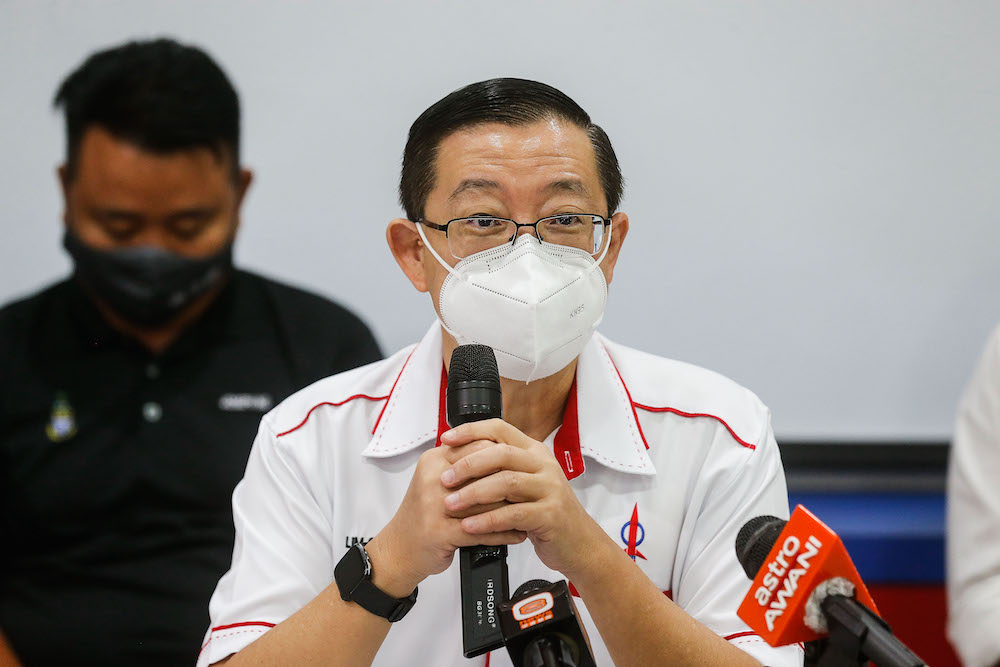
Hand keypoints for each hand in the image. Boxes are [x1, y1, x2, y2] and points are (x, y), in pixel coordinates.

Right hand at [368, 442, 526, 596]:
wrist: (399, 549)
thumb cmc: (423, 514)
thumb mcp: (436, 480)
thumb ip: (462, 464)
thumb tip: (501, 452)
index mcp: (434, 461)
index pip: (478, 446)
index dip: (504, 456)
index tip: (522, 466)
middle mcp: (433, 479)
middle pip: (485, 472)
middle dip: (511, 483)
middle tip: (531, 489)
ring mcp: (434, 506)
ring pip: (486, 502)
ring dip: (513, 510)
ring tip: (529, 513)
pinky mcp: (440, 532)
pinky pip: (481, 530)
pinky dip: (503, 533)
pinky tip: (518, 534)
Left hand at [439, 419, 607, 579]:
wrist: (578, 543)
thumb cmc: (544, 513)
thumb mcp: (525, 483)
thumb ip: (501, 469)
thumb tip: (458, 458)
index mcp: (534, 451)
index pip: (500, 429)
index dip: (471, 431)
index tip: (446, 439)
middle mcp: (544, 465)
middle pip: (501, 453)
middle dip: (468, 464)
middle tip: (444, 479)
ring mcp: (550, 488)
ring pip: (506, 482)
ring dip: (473, 493)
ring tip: (450, 504)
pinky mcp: (551, 514)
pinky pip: (513, 514)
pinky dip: (488, 520)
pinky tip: (469, 526)